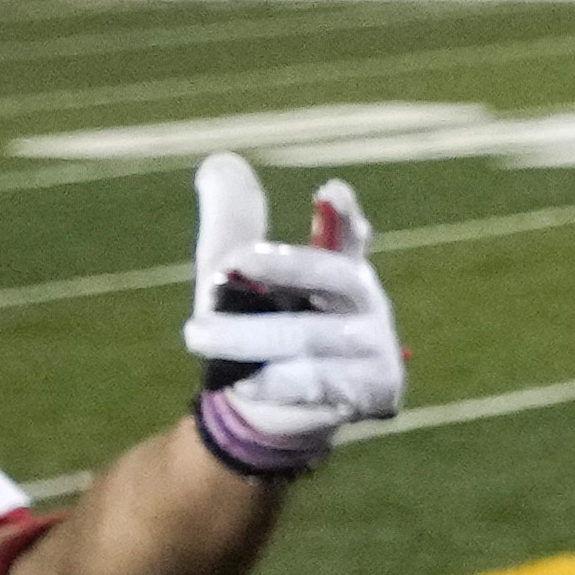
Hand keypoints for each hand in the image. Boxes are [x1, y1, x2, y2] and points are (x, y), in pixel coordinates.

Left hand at [181, 157, 403, 467]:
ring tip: (198, 334)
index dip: (345, 215)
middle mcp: (366, 303)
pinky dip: (277, 383)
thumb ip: (232, 222)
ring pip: (313, 336)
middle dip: (283, 268)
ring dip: (250, 337)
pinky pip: (323, 384)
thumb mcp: (233, 275)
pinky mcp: (376, 391)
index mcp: (339, 268)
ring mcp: (376, 347)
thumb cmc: (252, 332)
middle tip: (225, 266)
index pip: (349, 234)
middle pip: (333, 276)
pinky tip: (242, 381)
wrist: (265, 413)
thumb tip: (220, 162)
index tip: (329, 192)